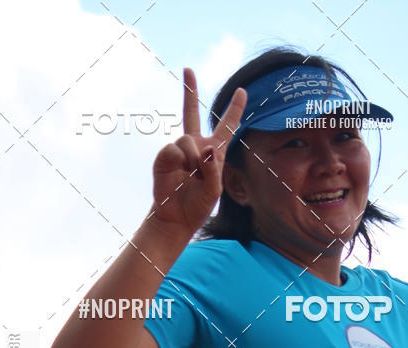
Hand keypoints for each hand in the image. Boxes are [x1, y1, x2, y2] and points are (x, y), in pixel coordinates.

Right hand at [149, 67, 246, 233]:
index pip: (226, 127)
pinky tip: (181, 173)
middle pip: (192, 113)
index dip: (235, 109)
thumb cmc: (197, 206)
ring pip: (188, 140)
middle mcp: (195, 147)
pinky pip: (174, 149)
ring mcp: (179, 150)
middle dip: (189, 91)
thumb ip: (213, 171)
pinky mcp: (164, 157)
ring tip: (192, 176)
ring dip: (193, 159)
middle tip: (188, 69)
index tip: (242, 91)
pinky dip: (181, 161)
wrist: (176, 218)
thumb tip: (205, 150)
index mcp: (213, 152)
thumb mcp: (214, 192)